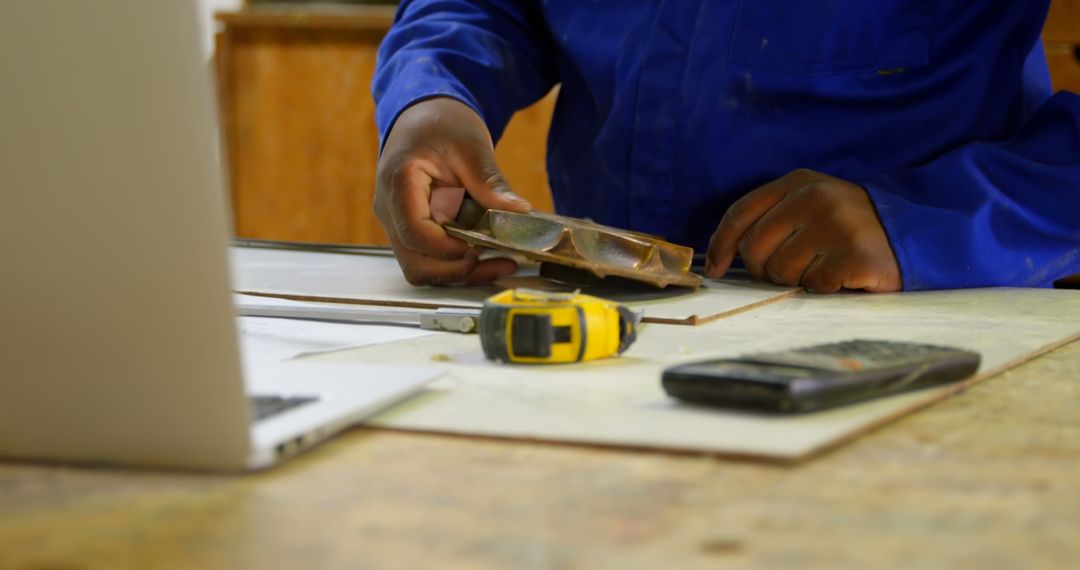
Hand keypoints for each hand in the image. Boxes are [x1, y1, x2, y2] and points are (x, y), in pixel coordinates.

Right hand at [375, 97, 531, 285]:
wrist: (424, 113)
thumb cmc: (441, 121)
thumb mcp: (471, 146)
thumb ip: (490, 182)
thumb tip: (518, 211)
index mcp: (399, 184)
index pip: (416, 234)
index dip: (450, 248)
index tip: (482, 244)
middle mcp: (390, 209)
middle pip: (415, 262)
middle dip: (457, 270)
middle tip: (499, 261)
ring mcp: (398, 221)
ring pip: (422, 267)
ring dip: (461, 272)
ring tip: (502, 263)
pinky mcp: (412, 228)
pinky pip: (431, 257)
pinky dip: (459, 263)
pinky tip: (491, 258)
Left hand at [705, 169, 901, 292]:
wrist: (915, 236)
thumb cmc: (849, 230)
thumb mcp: (811, 208)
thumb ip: (773, 220)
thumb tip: (725, 257)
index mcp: (799, 182)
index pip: (741, 213)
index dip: (722, 245)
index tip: (717, 269)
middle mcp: (814, 197)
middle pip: (755, 248)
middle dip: (765, 269)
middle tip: (794, 270)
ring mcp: (835, 225)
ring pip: (780, 271)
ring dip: (797, 280)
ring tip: (824, 267)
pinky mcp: (852, 255)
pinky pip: (812, 286)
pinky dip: (823, 289)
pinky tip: (842, 277)